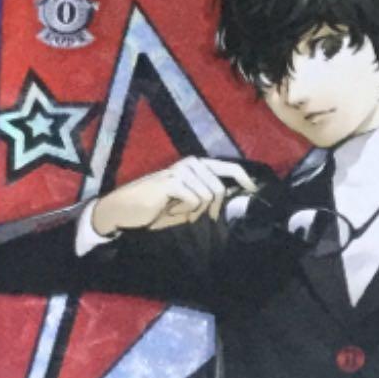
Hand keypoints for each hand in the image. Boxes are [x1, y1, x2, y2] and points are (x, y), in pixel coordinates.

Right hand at [91, 158, 258, 235]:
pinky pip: (194, 201)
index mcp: (196, 165)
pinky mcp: (172, 182)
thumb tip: (232, 200)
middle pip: (219, 189)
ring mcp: (181, 170)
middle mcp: (191, 163)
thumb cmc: (156, 208)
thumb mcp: (186, 203)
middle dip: (210, 208)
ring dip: (193, 211)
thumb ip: (207, 199)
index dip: (243, 179)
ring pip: (207, 197)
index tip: (253, 190)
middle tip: (191, 215)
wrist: (125, 209)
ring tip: (174, 209)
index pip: (228, 168)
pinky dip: (184, 211)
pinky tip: (169, 209)